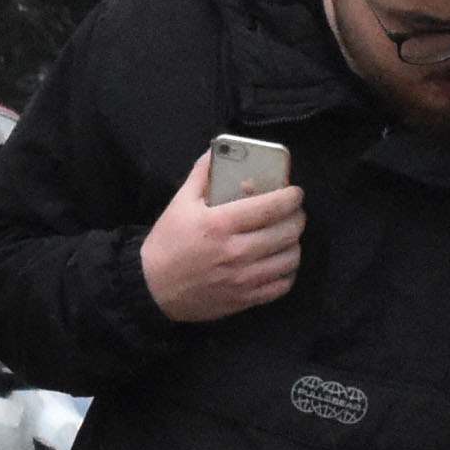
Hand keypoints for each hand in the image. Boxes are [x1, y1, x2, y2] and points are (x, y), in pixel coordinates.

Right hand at [139, 149, 304, 322]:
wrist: (152, 287)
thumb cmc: (167, 243)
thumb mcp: (180, 203)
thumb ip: (202, 174)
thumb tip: (217, 150)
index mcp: (220, 224)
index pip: (270, 206)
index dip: (291, 197)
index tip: (295, 193)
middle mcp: (235, 252)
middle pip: (286, 232)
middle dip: (297, 218)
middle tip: (294, 212)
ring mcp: (242, 278)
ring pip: (289, 259)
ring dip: (294, 244)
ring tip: (289, 236)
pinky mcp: (244, 299)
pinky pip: (281, 286)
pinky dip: (288, 272)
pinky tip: (281, 262)